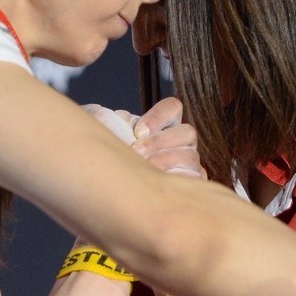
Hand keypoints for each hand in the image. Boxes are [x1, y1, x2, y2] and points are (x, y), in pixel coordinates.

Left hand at [83, 98, 203, 178]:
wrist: (116, 187)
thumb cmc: (116, 159)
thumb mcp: (109, 137)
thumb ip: (106, 121)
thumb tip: (101, 113)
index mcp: (164, 124)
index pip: (173, 108)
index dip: (158, 117)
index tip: (137, 131)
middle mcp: (180, 142)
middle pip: (187, 132)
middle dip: (160, 142)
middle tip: (137, 152)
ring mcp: (189, 163)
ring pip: (191, 156)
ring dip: (166, 161)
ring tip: (145, 169)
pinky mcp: (192, 184)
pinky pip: (194, 180)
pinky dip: (176, 180)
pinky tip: (157, 183)